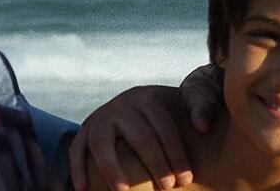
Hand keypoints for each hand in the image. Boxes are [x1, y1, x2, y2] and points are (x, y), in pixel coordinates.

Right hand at [70, 65, 220, 190]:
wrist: (142, 100)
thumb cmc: (172, 107)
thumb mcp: (189, 99)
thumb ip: (202, 106)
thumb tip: (203, 127)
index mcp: (150, 97)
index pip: (165, 129)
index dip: (176, 155)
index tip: (185, 179)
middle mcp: (123, 105)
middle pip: (139, 138)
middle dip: (155, 165)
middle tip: (167, 187)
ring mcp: (101, 117)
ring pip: (103, 144)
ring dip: (112, 168)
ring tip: (124, 190)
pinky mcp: (84, 130)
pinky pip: (76, 150)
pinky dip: (77, 169)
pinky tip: (83, 189)